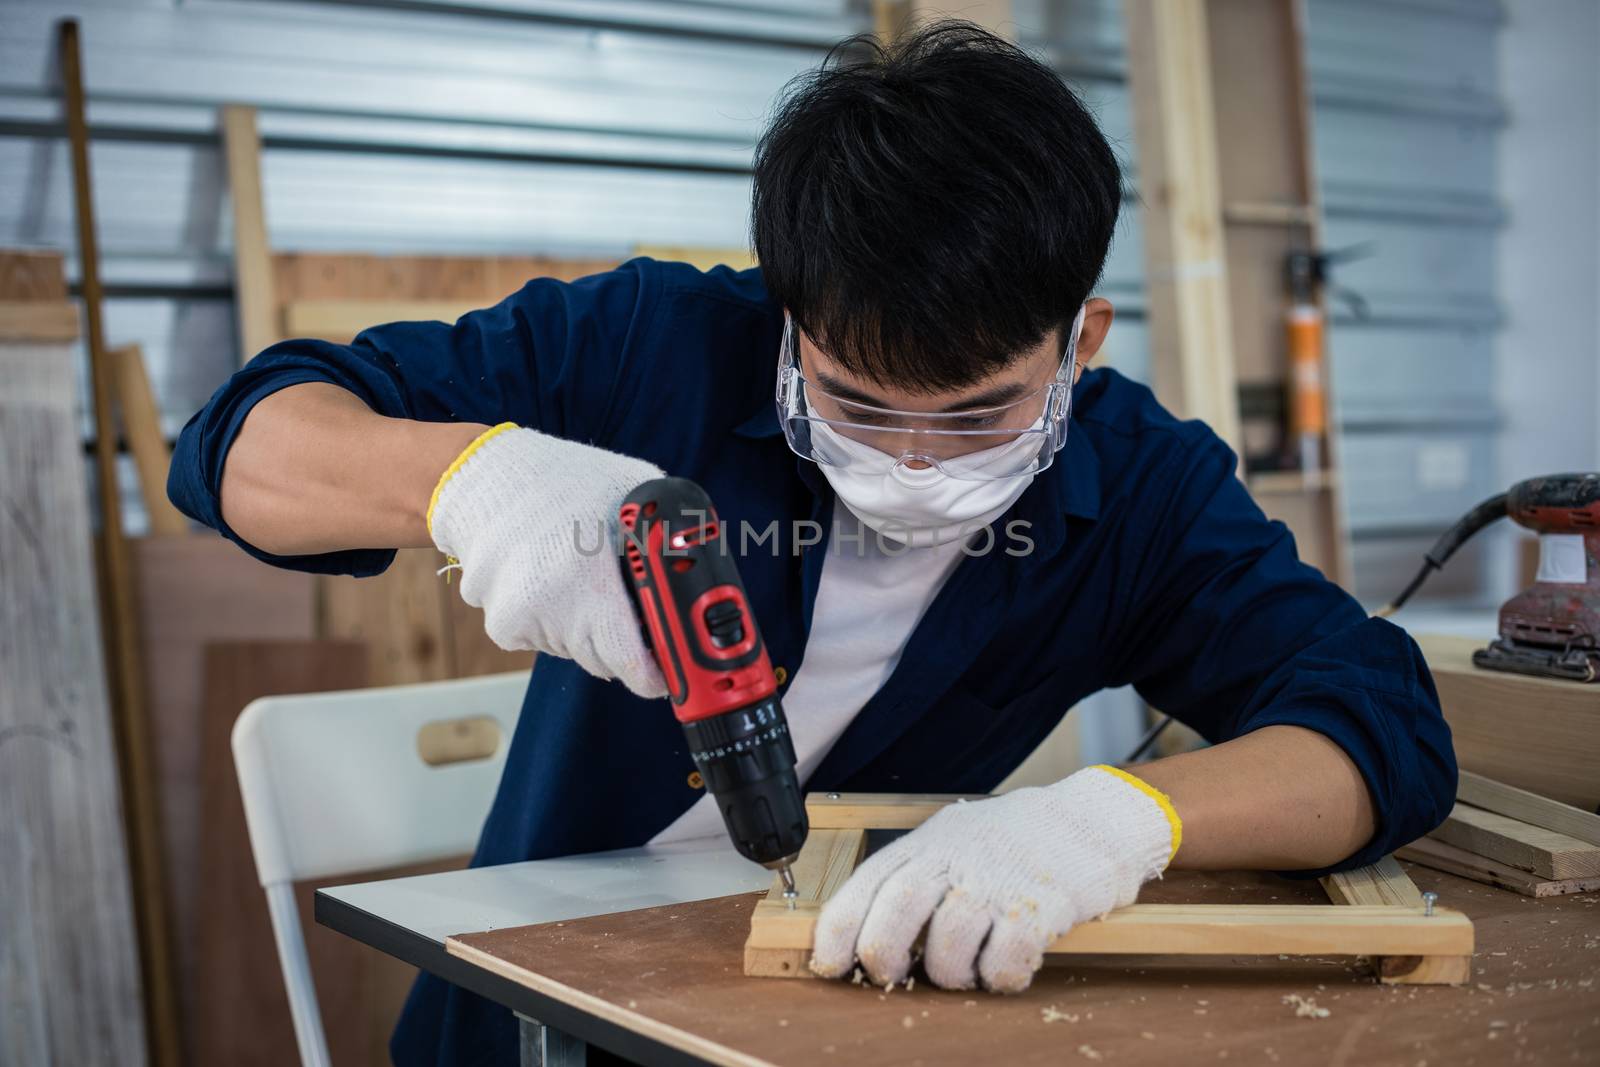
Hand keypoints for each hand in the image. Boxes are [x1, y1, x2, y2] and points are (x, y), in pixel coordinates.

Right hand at [428, 425, 666, 697]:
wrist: (484, 478)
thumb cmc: (564, 481)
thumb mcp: (632, 492)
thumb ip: (667, 531)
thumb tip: (703, 566)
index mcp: (588, 576)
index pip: (628, 661)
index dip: (656, 674)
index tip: (670, 673)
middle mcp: (550, 604)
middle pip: (606, 662)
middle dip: (625, 644)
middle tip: (630, 609)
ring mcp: (521, 619)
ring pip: (576, 652)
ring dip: (588, 630)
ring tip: (582, 577)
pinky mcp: (501, 626)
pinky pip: (547, 642)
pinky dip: (556, 623)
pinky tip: (552, 582)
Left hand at [809, 766, 1179, 991]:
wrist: (1092, 818)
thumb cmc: (1016, 841)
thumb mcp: (955, 842)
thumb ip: (917, 877)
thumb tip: (865, 931)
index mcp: (929, 842)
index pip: (868, 882)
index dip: (839, 928)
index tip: (826, 963)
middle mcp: (958, 858)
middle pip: (898, 909)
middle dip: (883, 955)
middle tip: (890, 976)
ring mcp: (999, 880)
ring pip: (948, 943)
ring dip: (948, 974)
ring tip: (964, 972)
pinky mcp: (1040, 906)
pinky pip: (1005, 960)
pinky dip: (999, 977)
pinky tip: (1006, 969)